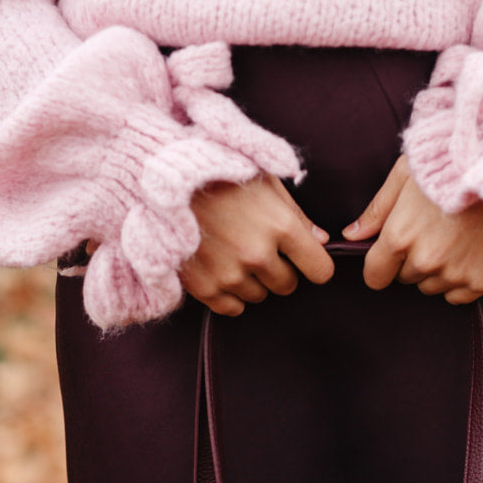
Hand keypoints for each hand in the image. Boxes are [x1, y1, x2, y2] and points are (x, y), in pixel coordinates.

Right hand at [179, 172, 334, 315]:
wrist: (161, 181)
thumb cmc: (218, 174)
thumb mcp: (264, 181)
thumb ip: (296, 215)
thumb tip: (321, 241)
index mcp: (280, 226)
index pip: (320, 270)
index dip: (315, 265)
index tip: (305, 260)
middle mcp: (257, 255)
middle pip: (287, 286)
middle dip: (279, 270)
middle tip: (260, 248)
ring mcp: (229, 275)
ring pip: (259, 296)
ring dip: (252, 281)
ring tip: (233, 252)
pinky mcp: (205, 288)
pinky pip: (232, 308)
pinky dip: (230, 294)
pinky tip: (220, 268)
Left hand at [344, 155, 482, 303]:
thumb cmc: (453, 165)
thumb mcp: (407, 174)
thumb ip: (377, 209)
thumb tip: (351, 236)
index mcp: (400, 236)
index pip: (374, 276)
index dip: (380, 265)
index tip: (390, 255)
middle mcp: (425, 260)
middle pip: (405, 279)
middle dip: (412, 260)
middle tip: (433, 230)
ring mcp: (454, 273)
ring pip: (431, 287)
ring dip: (437, 270)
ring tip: (455, 237)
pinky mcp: (480, 281)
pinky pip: (457, 295)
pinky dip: (460, 279)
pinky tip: (470, 250)